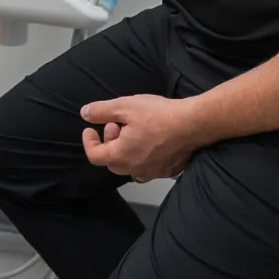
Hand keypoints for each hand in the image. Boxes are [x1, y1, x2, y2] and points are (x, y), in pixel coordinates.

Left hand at [80, 95, 204, 182]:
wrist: (193, 123)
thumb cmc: (157, 114)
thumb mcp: (124, 106)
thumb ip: (101, 111)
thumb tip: (84, 113)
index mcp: (121, 156)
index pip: (94, 156)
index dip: (89, 142)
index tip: (90, 128)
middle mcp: (136, 169)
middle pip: (112, 162)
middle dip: (109, 143)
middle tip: (115, 125)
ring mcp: (154, 172)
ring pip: (131, 166)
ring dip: (126, 151)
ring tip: (133, 131)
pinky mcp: (169, 170)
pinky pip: (150, 167)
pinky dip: (144, 155)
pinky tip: (151, 140)